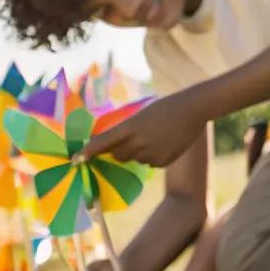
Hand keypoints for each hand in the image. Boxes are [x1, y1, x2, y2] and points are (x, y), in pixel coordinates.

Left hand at [86, 91, 204, 167]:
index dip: (88, 152)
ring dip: (140, 151)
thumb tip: (116, 145)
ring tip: (157, 135)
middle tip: (134, 137)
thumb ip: (128, 130)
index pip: (103, 142)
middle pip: (118, 155)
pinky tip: (166, 142)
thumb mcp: (142, 115)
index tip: (76, 159)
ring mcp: (151, 154)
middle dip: (120, 150)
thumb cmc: (165, 107)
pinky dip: (154, 155)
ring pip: (135, 159)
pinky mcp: (162, 162)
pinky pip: (150, 163)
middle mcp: (138, 142)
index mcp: (131, 126)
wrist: (193, 109)